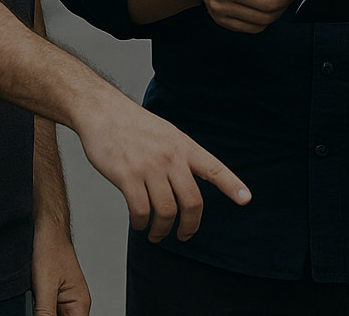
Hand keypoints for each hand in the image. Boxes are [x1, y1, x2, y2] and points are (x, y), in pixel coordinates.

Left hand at [32, 218, 89, 315]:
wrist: (46, 229)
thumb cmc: (52, 249)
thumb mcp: (45, 287)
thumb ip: (45, 313)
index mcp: (80, 304)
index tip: (43, 315)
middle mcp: (74, 304)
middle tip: (38, 305)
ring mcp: (62, 300)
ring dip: (41, 312)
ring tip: (36, 299)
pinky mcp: (52, 296)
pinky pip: (46, 310)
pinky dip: (38, 309)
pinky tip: (33, 300)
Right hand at [72, 83, 249, 242]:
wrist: (103, 112)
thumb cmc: (134, 125)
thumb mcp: (167, 134)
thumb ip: (181, 157)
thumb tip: (190, 183)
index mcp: (183, 146)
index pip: (214, 168)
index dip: (232, 185)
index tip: (246, 199)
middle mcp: (170, 157)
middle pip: (192, 201)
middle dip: (190, 226)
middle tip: (185, 235)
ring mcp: (149, 167)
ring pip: (166, 211)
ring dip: (162, 230)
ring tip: (157, 234)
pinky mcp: (127, 176)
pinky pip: (141, 210)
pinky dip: (141, 223)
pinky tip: (139, 224)